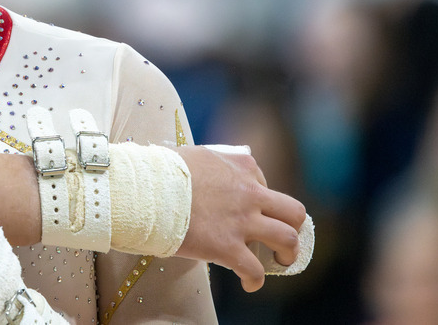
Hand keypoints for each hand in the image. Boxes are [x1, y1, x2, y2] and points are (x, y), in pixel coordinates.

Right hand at [174, 145, 306, 291]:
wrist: (145, 190)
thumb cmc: (161, 170)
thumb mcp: (194, 154)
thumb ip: (212, 162)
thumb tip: (209, 170)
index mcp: (241, 167)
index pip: (263, 181)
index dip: (258, 197)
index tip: (246, 207)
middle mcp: (249, 193)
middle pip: (292, 211)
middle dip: (292, 226)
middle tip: (281, 237)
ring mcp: (241, 221)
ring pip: (287, 239)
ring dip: (288, 253)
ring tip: (279, 260)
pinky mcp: (227, 247)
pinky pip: (254, 270)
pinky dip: (255, 280)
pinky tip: (249, 283)